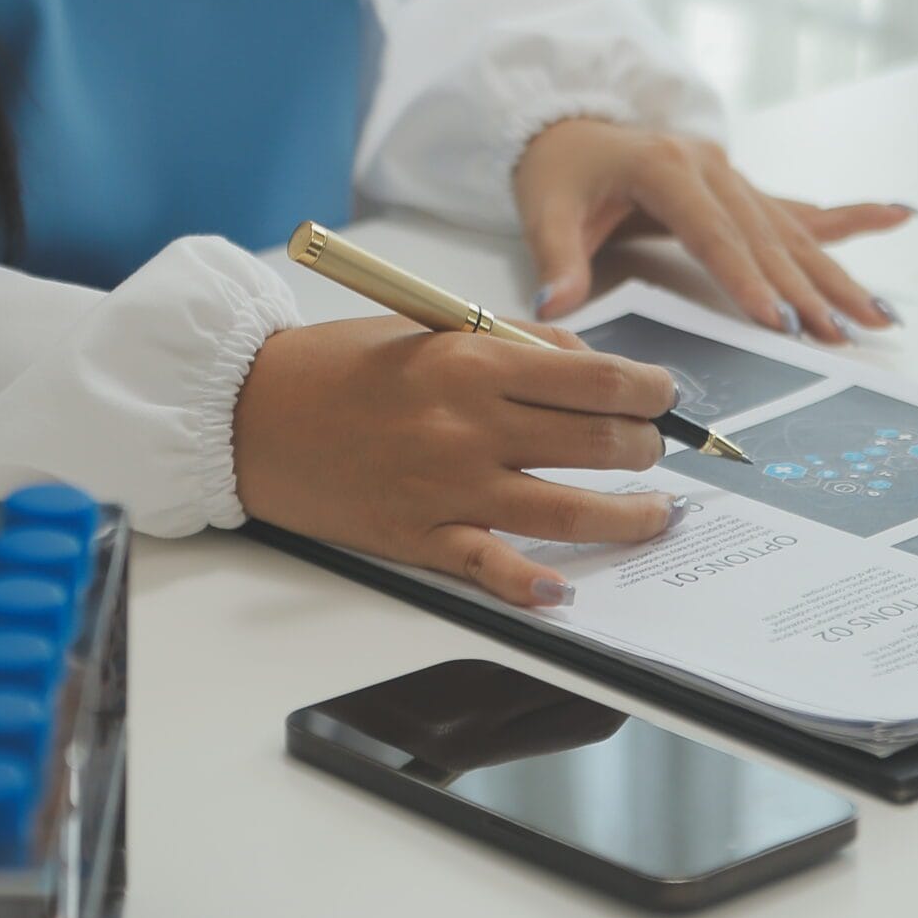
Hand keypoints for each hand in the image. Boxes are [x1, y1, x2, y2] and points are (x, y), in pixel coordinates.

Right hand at [233, 316, 682, 606]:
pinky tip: (568, 590)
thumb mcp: (430, 327)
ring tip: (654, 514)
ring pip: (568, 511)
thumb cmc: (339, 364)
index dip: (649, 390)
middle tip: (653, 448)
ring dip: (627, 516)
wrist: (252, 413)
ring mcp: (448, 487)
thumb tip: (587, 364)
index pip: (596, 379)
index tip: (665, 395)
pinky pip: (494, 568)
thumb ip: (511, 343)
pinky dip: (536, 584)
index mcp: (474, 362)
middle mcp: (470, 425)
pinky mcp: (420, 537)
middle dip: (645, 448)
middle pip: (596, 443)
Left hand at [514, 118, 913, 342]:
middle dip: (804, 290)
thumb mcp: (543, 210)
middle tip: (838, 335)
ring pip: (791, 231)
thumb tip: (555, 308)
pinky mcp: (742, 187)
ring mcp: (732, 174)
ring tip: (876, 315)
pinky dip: (851, 217)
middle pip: (764, 238)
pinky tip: (900, 216)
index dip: (744, 278)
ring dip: (834, 275)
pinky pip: (800, 208)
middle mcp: (710, 166)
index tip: (774, 319)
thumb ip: (555, 259)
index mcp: (665, 168)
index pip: (711, 233)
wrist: (569, 123)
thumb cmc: (559, 170)